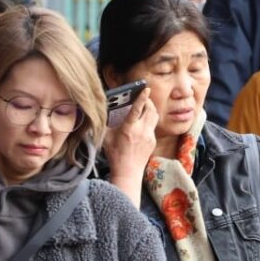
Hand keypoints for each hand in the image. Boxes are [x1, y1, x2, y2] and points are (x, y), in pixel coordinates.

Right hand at [103, 88, 157, 203]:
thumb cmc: (115, 155)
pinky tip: (142, 123)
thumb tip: (104, 112)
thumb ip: (106, 123)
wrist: (128, 171)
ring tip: (145, 106)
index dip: (142, 98)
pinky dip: (149, 121)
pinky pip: (153, 126)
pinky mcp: (153, 141)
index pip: (137, 109)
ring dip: (151, 109)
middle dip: (148, 101)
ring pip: (155, 117)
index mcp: (129, 129)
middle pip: (151, 110)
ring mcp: (149, 136)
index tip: (146, 89)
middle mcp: (142, 131)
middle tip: (143, 97)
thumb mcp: (106, 137)